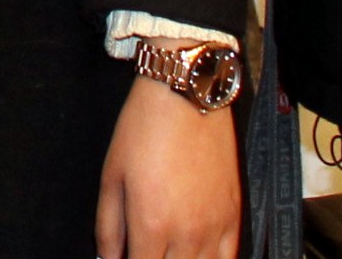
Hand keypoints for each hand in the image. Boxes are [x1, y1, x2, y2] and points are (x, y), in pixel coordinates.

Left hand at [95, 75, 239, 258]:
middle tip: (143, 249)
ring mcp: (215, 227)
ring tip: (166, 250)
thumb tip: (107, 258)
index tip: (124, 258)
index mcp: (151, 225)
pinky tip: (195, 255)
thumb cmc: (144, 130)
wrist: (185, 97)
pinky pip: (228, 258)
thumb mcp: (112, 177)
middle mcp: (187, 233)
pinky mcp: (233, 216)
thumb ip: (108, 227)